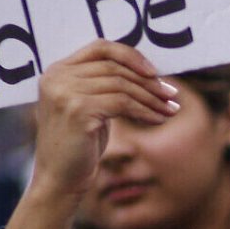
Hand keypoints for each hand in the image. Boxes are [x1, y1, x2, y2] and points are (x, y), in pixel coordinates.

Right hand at [28, 39, 179, 203]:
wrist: (58, 180)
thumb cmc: (79, 145)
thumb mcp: (89, 107)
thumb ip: (105, 85)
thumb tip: (150, 71)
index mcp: (57, 71)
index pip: (100, 48)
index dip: (131, 56)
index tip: (155, 72)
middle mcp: (57, 77)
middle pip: (115, 68)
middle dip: (149, 82)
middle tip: (172, 95)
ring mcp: (66, 93)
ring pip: (122, 85)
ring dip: (152, 98)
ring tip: (171, 109)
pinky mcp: (78, 110)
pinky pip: (123, 103)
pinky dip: (146, 110)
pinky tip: (158, 119)